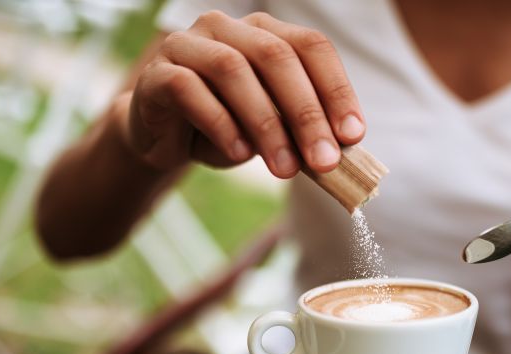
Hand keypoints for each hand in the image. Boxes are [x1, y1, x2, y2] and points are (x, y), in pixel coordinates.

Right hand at [122, 11, 364, 173]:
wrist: (167, 140)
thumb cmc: (230, 129)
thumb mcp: (274, 131)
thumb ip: (302, 133)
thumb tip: (338, 154)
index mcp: (266, 32)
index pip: (311, 47)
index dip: (337, 90)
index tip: (353, 136)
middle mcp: (228, 28)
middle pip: (276, 57)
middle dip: (306, 113)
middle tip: (324, 161)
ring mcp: (188, 44)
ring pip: (233, 70)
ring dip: (266, 124)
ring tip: (285, 169)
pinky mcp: (157, 73)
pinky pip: (189, 89)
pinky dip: (220, 123)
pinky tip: (240, 154)